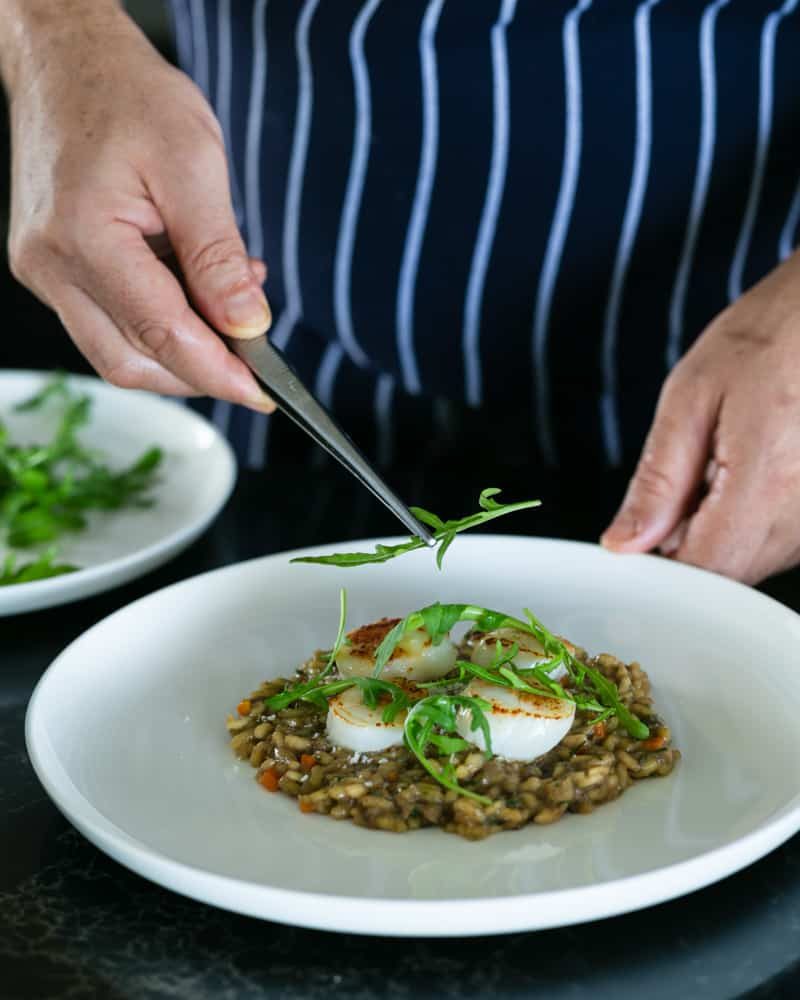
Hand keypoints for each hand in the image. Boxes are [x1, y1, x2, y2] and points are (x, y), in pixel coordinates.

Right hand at [6, 6, 273, 409]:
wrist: (68, 61)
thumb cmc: (128, 96)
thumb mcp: (194, 163)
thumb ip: (218, 255)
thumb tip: (247, 325)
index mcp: (84, 237)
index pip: (160, 335)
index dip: (217, 373)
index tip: (263, 392)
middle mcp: (51, 266)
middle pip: (132, 361)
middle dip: (200, 372)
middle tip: (254, 357)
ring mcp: (44, 272)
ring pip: (117, 353)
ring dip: (180, 352)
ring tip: (229, 311)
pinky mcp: (50, 271)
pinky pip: (106, 323)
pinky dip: (157, 327)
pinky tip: (195, 296)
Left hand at [601, 250, 799, 584]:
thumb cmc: (774, 334)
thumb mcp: (692, 397)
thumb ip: (657, 481)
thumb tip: (626, 543)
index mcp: (766, 488)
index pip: (700, 572)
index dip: (658, 563)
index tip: (639, 534)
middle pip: (725, 573)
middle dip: (685, 541)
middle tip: (685, 473)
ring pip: (748, 560)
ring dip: (717, 527)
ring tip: (723, 458)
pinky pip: (774, 540)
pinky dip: (745, 516)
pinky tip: (747, 466)